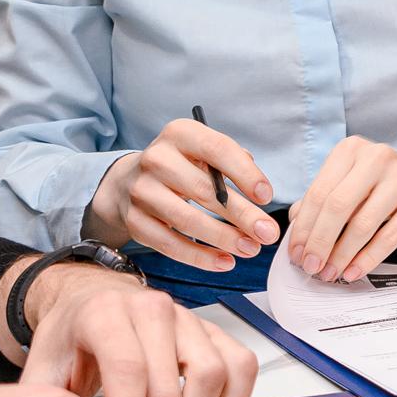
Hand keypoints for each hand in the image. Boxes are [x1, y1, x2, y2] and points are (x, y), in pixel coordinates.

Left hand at [21, 268, 256, 396]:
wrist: (94, 300)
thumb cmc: (73, 337)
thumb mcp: (43, 366)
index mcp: (106, 313)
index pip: (129, 371)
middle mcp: (153, 308)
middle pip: (170, 386)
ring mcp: (190, 317)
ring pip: (214, 376)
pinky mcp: (216, 330)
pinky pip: (242, 367)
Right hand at [89, 119, 278, 272]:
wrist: (128, 180)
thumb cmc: (182, 166)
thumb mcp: (203, 152)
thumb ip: (233, 162)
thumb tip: (259, 190)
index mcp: (179, 134)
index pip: (217, 149)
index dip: (245, 174)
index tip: (267, 196)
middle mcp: (156, 159)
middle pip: (204, 190)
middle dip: (242, 215)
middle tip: (268, 233)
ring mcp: (142, 191)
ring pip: (187, 220)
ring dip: (224, 238)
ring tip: (251, 249)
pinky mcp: (134, 222)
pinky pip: (170, 244)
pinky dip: (200, 257)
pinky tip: (225, 262)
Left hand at [285, 140, 396, 282]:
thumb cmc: (384, 186)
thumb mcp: (351, 183)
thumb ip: (322, 200)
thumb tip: (295, 229)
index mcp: (352, 149)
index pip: (319, 192)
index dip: (304, 227)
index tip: (296, 253)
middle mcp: (378, 157)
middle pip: (338, 207)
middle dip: (319, 242)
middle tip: (311, 266)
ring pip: (362, 224)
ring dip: (342, 255)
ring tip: (330, 273)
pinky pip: (388, 237)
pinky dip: (367, 259)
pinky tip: (354, 271)